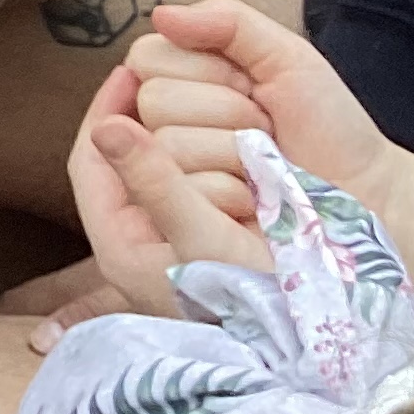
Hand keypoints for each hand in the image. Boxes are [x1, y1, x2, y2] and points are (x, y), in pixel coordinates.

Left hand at [64, 67, 271, 325]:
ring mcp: (174, 242)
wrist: (323, 344)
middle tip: (173, 80)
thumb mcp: (203, 240)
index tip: (132, 69)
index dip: (108, 108)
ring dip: (183, 130)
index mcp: (121, 247)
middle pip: (124, 159)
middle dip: (147, 116)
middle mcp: (142, 244)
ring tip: (207, 105)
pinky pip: (197, 179)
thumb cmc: (259, 304)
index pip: (90, 158)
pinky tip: (241, 136)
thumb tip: (108, 126)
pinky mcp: (208, 239)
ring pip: (162, 165)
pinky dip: (214, 154)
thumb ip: (153, 182)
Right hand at [123, 0, 400, 221]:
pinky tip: (254, 195)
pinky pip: (178, 192)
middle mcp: (168, 124)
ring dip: (230, 151)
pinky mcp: (186, 217)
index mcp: (185, 79)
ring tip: (263, 163)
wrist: (368, 192)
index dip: (205, 69)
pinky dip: (228, 189)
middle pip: (154, 100)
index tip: (252, 86)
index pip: (147, 56)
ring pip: (166, 144)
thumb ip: (227, 22)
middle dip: (224, 110)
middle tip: (265, 127)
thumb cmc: (330, 123)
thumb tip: (160, 15)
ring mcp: (174, 174)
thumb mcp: (287, 57)